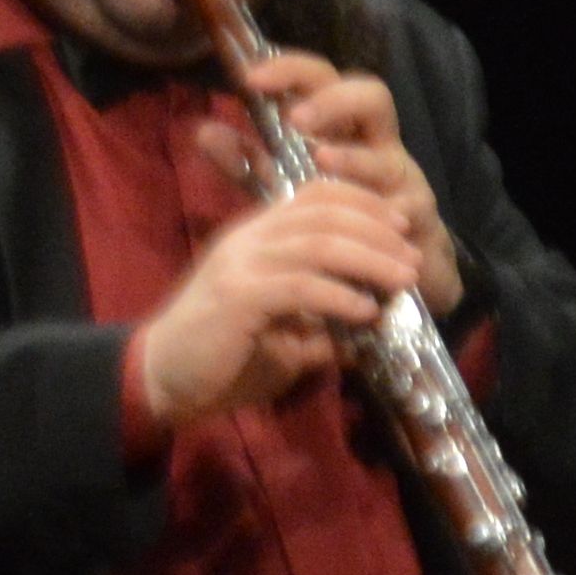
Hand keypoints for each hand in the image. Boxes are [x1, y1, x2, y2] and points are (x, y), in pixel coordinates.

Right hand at [132, 180, 426, 427]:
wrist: (161, 379)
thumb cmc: (220, 359)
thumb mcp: (280, 337)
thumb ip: (318, 327)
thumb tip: (366, 332)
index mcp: (256, 237)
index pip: (314, 195)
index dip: (363, 202)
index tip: (401, 225)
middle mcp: (248, 238)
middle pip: (324, 213)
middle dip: (378, 231)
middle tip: (413, 257)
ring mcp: (241, 264)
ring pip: (317, 243)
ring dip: (370, 259)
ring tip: (404, 280)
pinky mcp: (238, 296)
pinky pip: (300, 285)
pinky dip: (340, 296)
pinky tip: (366, 311)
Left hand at [226, 53, 458, 316]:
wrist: (396, 264)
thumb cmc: (336, 213)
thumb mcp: (283, 185)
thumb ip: (246, 160)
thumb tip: (202, 130)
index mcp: (341, 126)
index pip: (320, 79)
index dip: (289, 69)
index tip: (250, 77)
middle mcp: (376, 142)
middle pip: (371, 95)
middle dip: (333, 102)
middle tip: (295, 119)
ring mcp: (401, 177)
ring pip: (386, 156)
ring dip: (354, 158)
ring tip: (323, 161)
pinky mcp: (417, 217)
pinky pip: (406, 209)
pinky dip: (385, 214)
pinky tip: (364, 218)